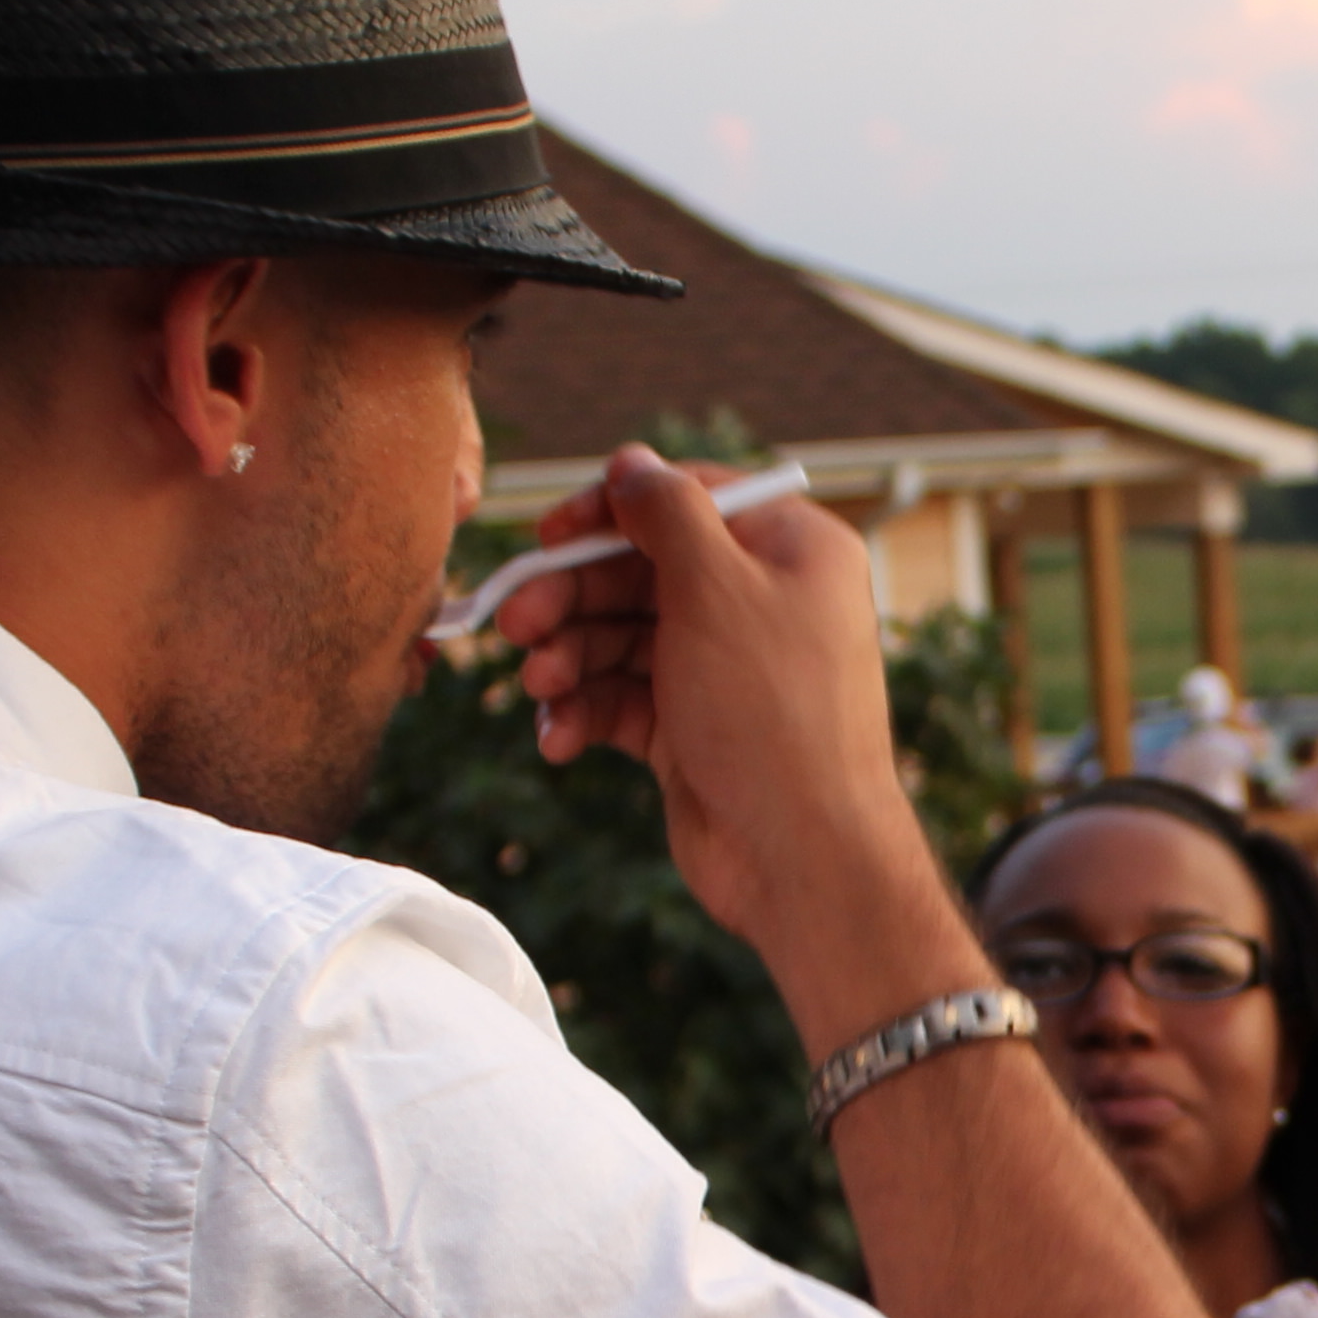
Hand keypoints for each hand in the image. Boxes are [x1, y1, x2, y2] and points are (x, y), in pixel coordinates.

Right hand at [508, 448, 938, 978]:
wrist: (803, 855)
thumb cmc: (774, 713)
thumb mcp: (717, 588)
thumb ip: (668, 514)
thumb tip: (631, 462)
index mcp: (790, 549)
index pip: (686, 500)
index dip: (611, 511)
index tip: (549, 533)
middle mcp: (762, 602)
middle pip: (640, 570)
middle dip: (571, 595)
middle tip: (514, 623)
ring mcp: (724, 669)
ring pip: (621, 636)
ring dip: (569, 657)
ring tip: (540, 686)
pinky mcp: (693, 728)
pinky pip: (621, 699)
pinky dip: (584, 712)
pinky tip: (560, 740)